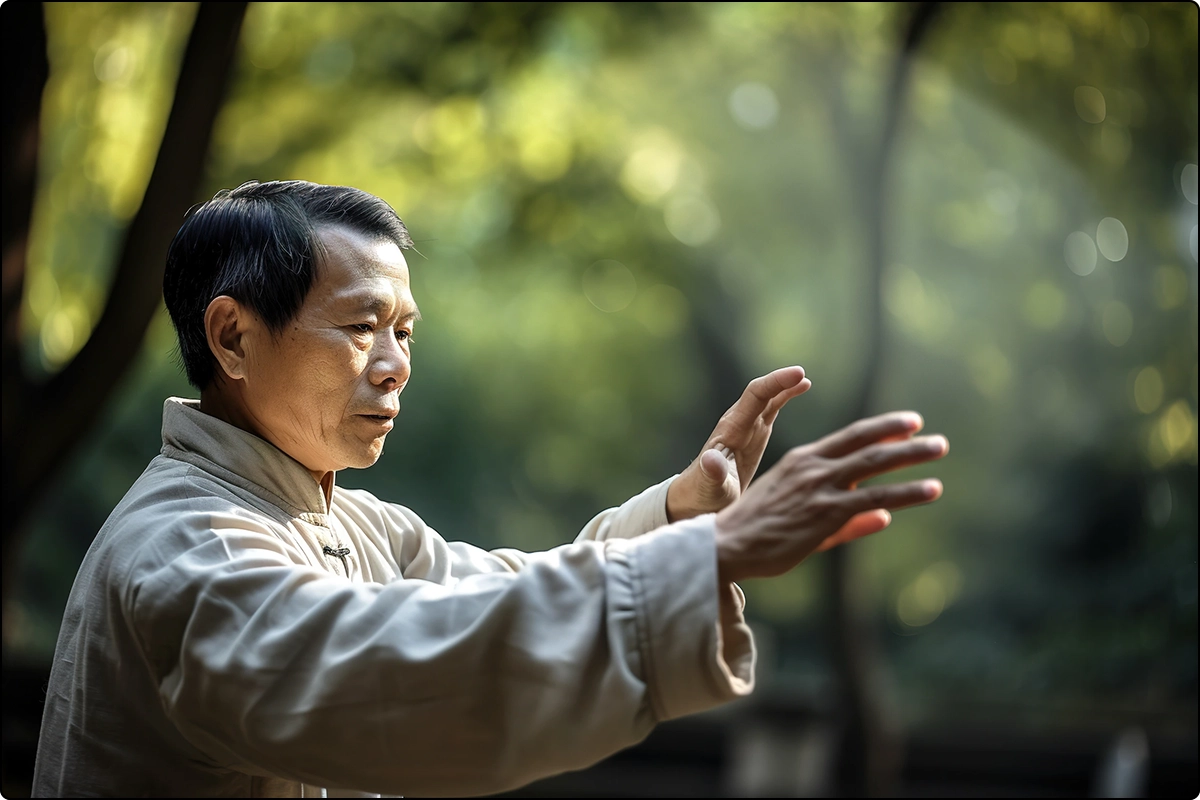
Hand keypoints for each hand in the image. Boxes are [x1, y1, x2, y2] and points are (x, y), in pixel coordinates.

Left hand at [666, 366, 811, 521]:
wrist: (698, 497)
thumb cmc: (703, 494)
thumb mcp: (709, 487)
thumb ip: (711, 474)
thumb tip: (710, 459)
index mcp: (731, 431)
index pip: (754, 397)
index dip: (775, 383)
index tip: (796, 374)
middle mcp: (739, 423)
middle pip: (761, 393)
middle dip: (781, 381)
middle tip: (802, 373)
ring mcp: (747, 427)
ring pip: (768, 399)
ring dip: (785, 387)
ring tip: (805, 380)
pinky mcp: (755, 434)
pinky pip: (772, 409)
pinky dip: (786, 397)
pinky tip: (802, 388)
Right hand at [713, 411, 947, 582]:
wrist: (727, 545)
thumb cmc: (757, 533)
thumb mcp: (799, 514)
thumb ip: (847, 518)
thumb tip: (886, 517)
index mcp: (801, 460)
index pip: (850, 438)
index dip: (881, 429)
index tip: (908, 425)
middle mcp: (813, 466)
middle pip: (868, 443)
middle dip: (905, 437)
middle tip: (935, 438)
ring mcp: (821, 487)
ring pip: (877, 463)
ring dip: (913, 455)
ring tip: (940, 450)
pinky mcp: (827, 512)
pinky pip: (876, 497)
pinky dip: (907, 492)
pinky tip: (932, 489)